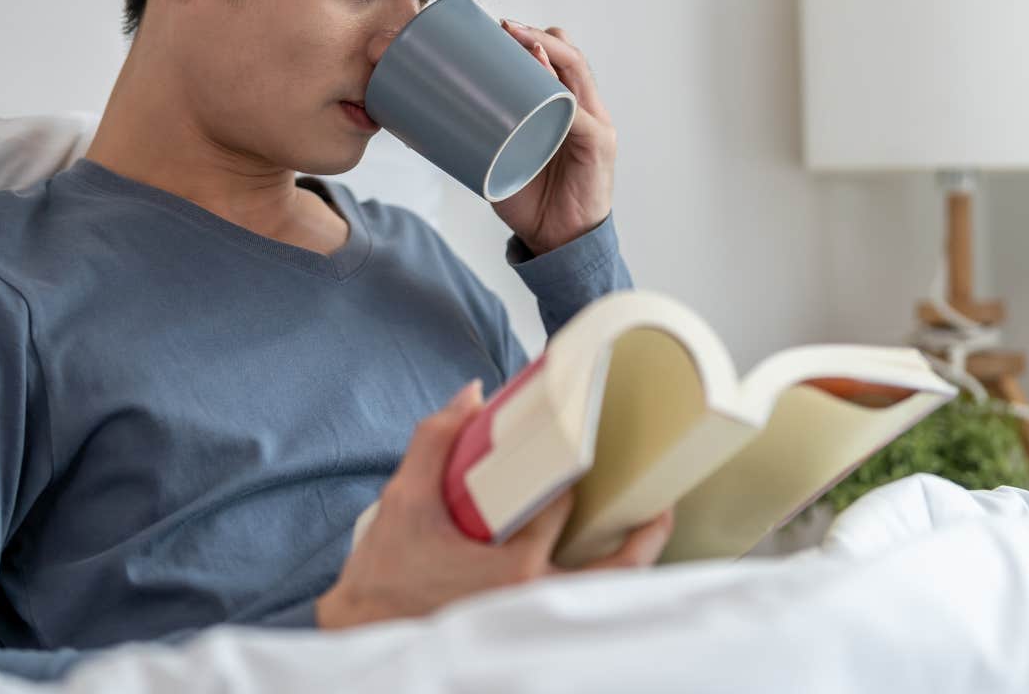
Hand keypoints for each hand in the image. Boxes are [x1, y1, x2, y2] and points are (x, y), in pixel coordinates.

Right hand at [317, 380, 674, 629]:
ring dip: (633, 562)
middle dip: (643, 533)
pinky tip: (608, 562)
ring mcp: (537, 620)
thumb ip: (437, 441)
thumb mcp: (404, 500)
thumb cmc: (385, 578)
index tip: (596, 445)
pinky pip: (584, 608)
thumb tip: (472, 395)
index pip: (565, 507)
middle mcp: (535, 597)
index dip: (583, 472)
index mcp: (512, 565)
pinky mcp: (529, 632)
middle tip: (659, 502)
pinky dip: (602, 585)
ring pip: (607, 595)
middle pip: (615, 567)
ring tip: (648, 528)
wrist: (369, 633)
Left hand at [491, 20, 616, 255]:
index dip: (531, 37)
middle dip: (537, 35)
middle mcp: (585, 109)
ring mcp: (596, 125)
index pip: (557, 58)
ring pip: (578, 74)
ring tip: (521, 41)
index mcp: (565, 107)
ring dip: (551, 52)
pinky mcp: (598, 147)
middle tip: (503, 27)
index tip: (496, 26)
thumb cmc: (531, 200)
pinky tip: (547, 82)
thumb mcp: (502, 159)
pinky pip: (581, 116)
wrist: (558, 243)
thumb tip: (421, 127)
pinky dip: (563, 97)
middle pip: (570, 55)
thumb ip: (479, 139)